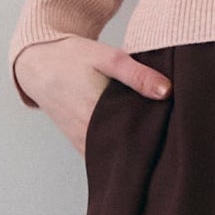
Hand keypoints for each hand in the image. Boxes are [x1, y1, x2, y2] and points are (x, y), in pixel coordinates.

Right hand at [13, 37, 170, 154]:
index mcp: (97, 111)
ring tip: (157, 140)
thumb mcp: (106, 57)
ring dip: (134, 149)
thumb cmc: (72, 57)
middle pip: (129, 148)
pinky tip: (135, 142)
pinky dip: (118, 151)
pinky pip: (103, 156)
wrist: (38, 65)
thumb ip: (137, 74)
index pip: (138, 133)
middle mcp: (89, 133)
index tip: (177, 130)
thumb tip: (167, 91)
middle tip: (172, 136)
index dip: (159, 133)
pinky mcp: (79, 145)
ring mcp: (83, 142)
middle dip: (151, 144)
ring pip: (116, 155)